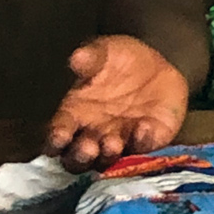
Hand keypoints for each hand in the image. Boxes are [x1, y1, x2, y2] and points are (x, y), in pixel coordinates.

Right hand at [45, 36, 188, 172]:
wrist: (157, 67)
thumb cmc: (120, 61)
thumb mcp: (105, 52)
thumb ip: (91, 57)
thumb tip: (76, 57)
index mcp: (74, 115)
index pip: (58, 135)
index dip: (56, 139)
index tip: (59, 136)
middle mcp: (92, 136)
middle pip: (77, 158)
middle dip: (80, 156)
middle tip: (88, 148)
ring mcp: (119, 144)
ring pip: (107, 161)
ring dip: (108, 156)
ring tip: (112, 143)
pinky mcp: (146, 144)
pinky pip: (143, 149)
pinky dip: (143, 142)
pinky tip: (144, 127)